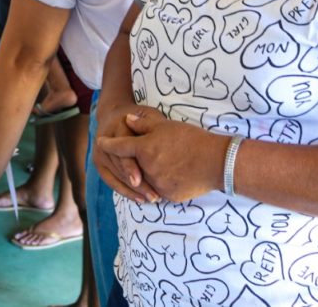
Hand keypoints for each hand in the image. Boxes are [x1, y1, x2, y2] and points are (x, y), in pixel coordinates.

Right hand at [93, 101, 158, 203]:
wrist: (113, 114)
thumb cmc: (138, 117)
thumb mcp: (148, 115)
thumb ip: (151, 127)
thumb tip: (157, 138)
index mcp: (116, 128)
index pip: (122, 150)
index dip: (129, 166)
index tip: (138, 181)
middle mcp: (103, 141)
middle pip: (119, 166)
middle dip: (137, 184)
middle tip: (154, 196)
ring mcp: (99, 153)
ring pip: (115, 176)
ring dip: (132, 191)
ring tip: (150, 199)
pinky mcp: (99, 164)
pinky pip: (111, 181)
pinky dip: (124, 191)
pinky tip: (138, 199)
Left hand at [97, 106, 227, 202]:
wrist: (217, 161)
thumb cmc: (192, 139)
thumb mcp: (166, 125)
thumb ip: (143, 124)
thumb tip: (127, 120)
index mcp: (144, 148)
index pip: (119, 146)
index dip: (108, 144)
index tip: (100, 142)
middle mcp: (146, 168)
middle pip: (131, 165)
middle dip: (129, 161)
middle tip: (132, 155)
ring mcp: (157, 184)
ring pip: (144, 180)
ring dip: (144, 174)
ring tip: (154, 167)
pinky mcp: (169, 196)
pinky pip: (158, 190)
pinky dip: (159, 184)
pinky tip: (168, 177)